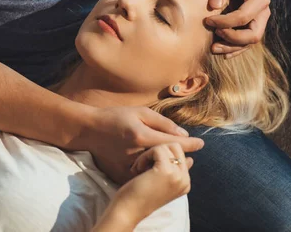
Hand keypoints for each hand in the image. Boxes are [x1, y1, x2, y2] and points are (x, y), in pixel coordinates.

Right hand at [84, 106, 202, 184]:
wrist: (89, 130)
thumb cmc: (115, 117)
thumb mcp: (140, 112)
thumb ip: (163, 123)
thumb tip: (183, 134)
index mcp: (141, 136)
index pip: (173, 143)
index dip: (190, 143)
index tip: (201, 143)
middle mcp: (136, 154)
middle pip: (168, 159)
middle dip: (181, 155)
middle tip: (191, 153)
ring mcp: (128, 167)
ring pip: (157, 170)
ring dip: (168, 165)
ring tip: (176, 160)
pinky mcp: (122, 175)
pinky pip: (144, 177)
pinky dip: (153, 172)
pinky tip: (157, 167)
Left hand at [94, 143, 192, 230]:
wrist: (127, 211)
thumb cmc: (138, 195)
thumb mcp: (159, 181)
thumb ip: (174, 170)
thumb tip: (190, 159)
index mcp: (185, 182)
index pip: (181, 155)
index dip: (161, 156)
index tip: (148, 170)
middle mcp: (185, 179)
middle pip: (176, 147)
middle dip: (157, 151)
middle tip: (143, 166)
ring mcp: (178, 175)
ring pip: (167, 146)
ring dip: (149, 154)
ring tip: (140, 168)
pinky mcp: (167, 171)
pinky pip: (157, 150)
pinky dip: (144, 156)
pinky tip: (137, 169)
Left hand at [205, 0, 270, 57]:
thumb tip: (214, 5)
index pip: (244, 17)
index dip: (225, 22)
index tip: (208, 20)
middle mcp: (263, 12)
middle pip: (253, 34)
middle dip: (233, 39)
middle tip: (213, 36)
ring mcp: (258, 21)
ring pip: (250, 41)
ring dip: (232, 47)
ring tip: (213, 48)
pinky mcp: (251, 25)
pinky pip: (246, 42)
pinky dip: (235, 49)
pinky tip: (222, 52)